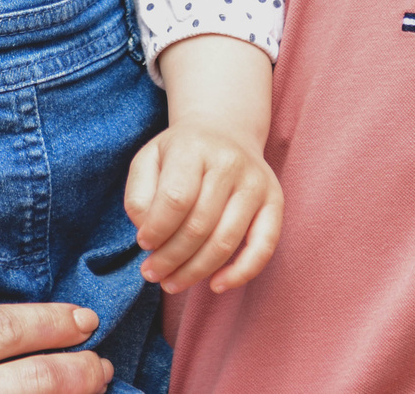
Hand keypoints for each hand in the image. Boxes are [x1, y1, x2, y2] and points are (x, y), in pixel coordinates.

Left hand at [124, 120, 282, 295]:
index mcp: (194, 147)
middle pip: (199, 226)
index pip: (175, 199)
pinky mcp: (275, 201)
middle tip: (152, 273)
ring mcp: (255, 183)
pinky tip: (217, 285)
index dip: (157, 230)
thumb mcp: (149, 160)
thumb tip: (149, 234)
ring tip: (172, 282)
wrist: (225, 130)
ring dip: (196, 271)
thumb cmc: (180, 154)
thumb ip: (139, 196)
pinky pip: (264, 247)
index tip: (143, 244)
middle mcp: (229, 163)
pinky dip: (241, 273)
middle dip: (171, 258)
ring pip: (225, 241)